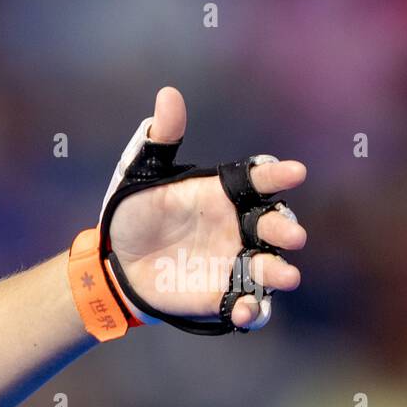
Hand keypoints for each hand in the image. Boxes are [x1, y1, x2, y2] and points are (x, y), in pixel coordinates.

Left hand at [108, 87, 307, 328]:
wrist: (113, 261)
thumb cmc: (135, 213)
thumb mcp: (141, 175)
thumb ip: (160, 139)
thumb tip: (168, 94)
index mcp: (224, 193)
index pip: (259, 179)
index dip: (277, 174)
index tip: (293, 173)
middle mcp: (239, 227)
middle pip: (274, 224)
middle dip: (285, 228)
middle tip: (290, 234)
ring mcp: (234, 262)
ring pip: (269, 267)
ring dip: (279, 272)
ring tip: (283, 276)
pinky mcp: (223, 295)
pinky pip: (246, 305)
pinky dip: (251, 311)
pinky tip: (244, 311)